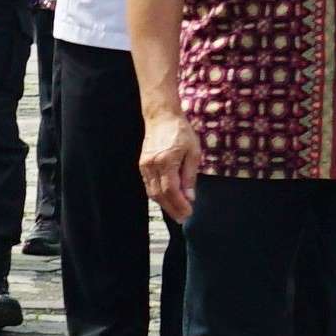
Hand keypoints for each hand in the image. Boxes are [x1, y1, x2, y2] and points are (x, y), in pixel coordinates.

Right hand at [140, 103, 199, 225]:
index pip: (171, 190)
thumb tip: (190, 197)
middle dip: (172, 209)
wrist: (161, 117)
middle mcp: (152, 165)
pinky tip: (167, 200)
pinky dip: (158, 195)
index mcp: (166, 161)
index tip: (189, 213)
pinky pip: (149, 186)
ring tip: (177, 212)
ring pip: (152, 192)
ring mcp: (144, 166)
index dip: (179, 205)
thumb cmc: (180, 132)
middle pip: (160, 195)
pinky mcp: (142, 165)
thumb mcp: (193, 152)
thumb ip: (190, 176)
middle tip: (183, 218)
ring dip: (164, 204)